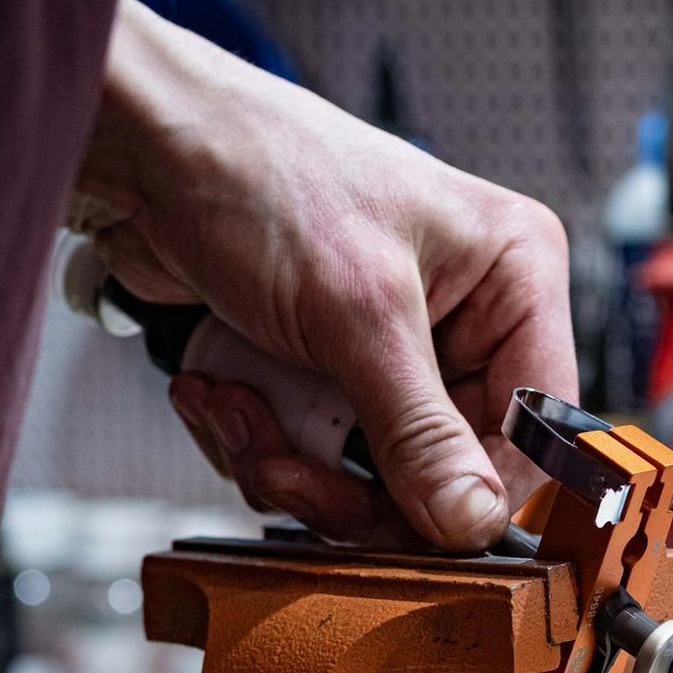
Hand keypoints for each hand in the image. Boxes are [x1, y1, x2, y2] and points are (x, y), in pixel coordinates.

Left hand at [74, 0, 573, 550]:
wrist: (140, 149)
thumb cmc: (259, 174)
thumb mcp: (355, 310)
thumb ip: (419, 430)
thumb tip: (472, 523)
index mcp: (512, 280)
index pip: (532, 428)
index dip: (474, 489)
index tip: (411, 524)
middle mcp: (464, 319)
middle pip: (445, 468)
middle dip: (348, 481)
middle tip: (286, 469)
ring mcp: (392, 351)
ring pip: (370, 477)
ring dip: (288, 461)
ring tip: (234, 406)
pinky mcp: (327, 373)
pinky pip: (313, 457)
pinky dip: (257, 441)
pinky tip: (218, 391)